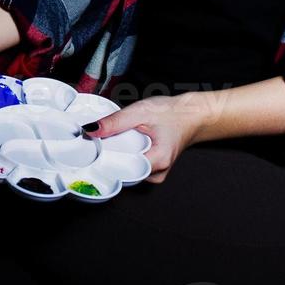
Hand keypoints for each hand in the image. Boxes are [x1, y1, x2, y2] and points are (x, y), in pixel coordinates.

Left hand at [83, 92, 203, 183]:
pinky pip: (133, 168)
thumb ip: (115, 122)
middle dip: (109, 156)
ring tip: (117, 140)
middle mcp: (157, 173)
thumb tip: (91, 131)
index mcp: (157, 160)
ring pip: (127, 170)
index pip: (121, 168)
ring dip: (118, 156)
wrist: (192, 115)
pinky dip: (126, 156)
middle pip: (122, 171)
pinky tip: (126, 146)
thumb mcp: (140, 111)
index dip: (103, 159)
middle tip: (102, 141)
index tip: (92, 149)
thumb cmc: (173, 113)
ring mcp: (156, 174)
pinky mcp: (153, 170)